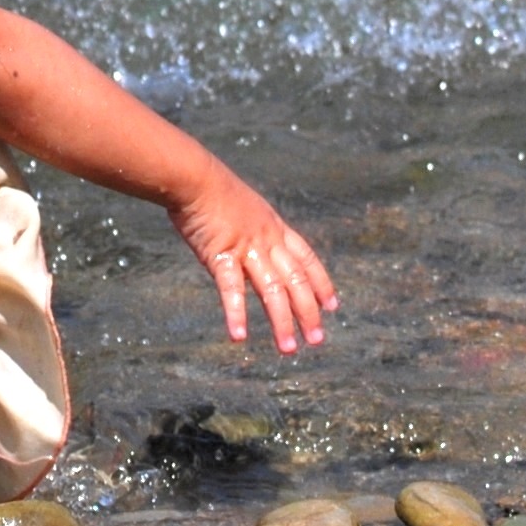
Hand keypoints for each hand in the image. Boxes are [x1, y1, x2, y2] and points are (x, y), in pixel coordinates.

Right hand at [171, 168, 337, 354]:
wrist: (193, 175)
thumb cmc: (210, 187)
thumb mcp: (243, 205)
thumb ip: (252, 226)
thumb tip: (252, 241)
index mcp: (274, 226)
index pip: (306, 258)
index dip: (321, 282)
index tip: (332, 306)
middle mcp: (267, 239)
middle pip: (296, 281)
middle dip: (308, 312)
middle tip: (317, 340)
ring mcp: (246, 247)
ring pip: (272, 290)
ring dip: (282, 322)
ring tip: (289, 349)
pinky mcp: (221, 254)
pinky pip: (232, 288)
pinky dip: (236, 313)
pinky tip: (239, 336)